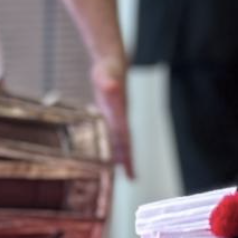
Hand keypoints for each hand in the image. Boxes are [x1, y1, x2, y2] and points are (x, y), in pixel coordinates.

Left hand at [90, 56, 133, 178]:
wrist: (111, 59)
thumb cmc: (108, 67)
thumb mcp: (106, 73)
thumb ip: (108, 81)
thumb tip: (111, 87)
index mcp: (120, 111)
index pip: (125, 137)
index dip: (128, 155)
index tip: (132, 171)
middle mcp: (120, 115)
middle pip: (125, 141)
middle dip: (128, 159)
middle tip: (132, 178)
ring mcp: (115, 114)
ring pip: (119, 138)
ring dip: (120, 153)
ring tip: (122, 171)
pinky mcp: (109, 112)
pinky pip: (111, 132)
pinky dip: (110, 142)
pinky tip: (105, 150)